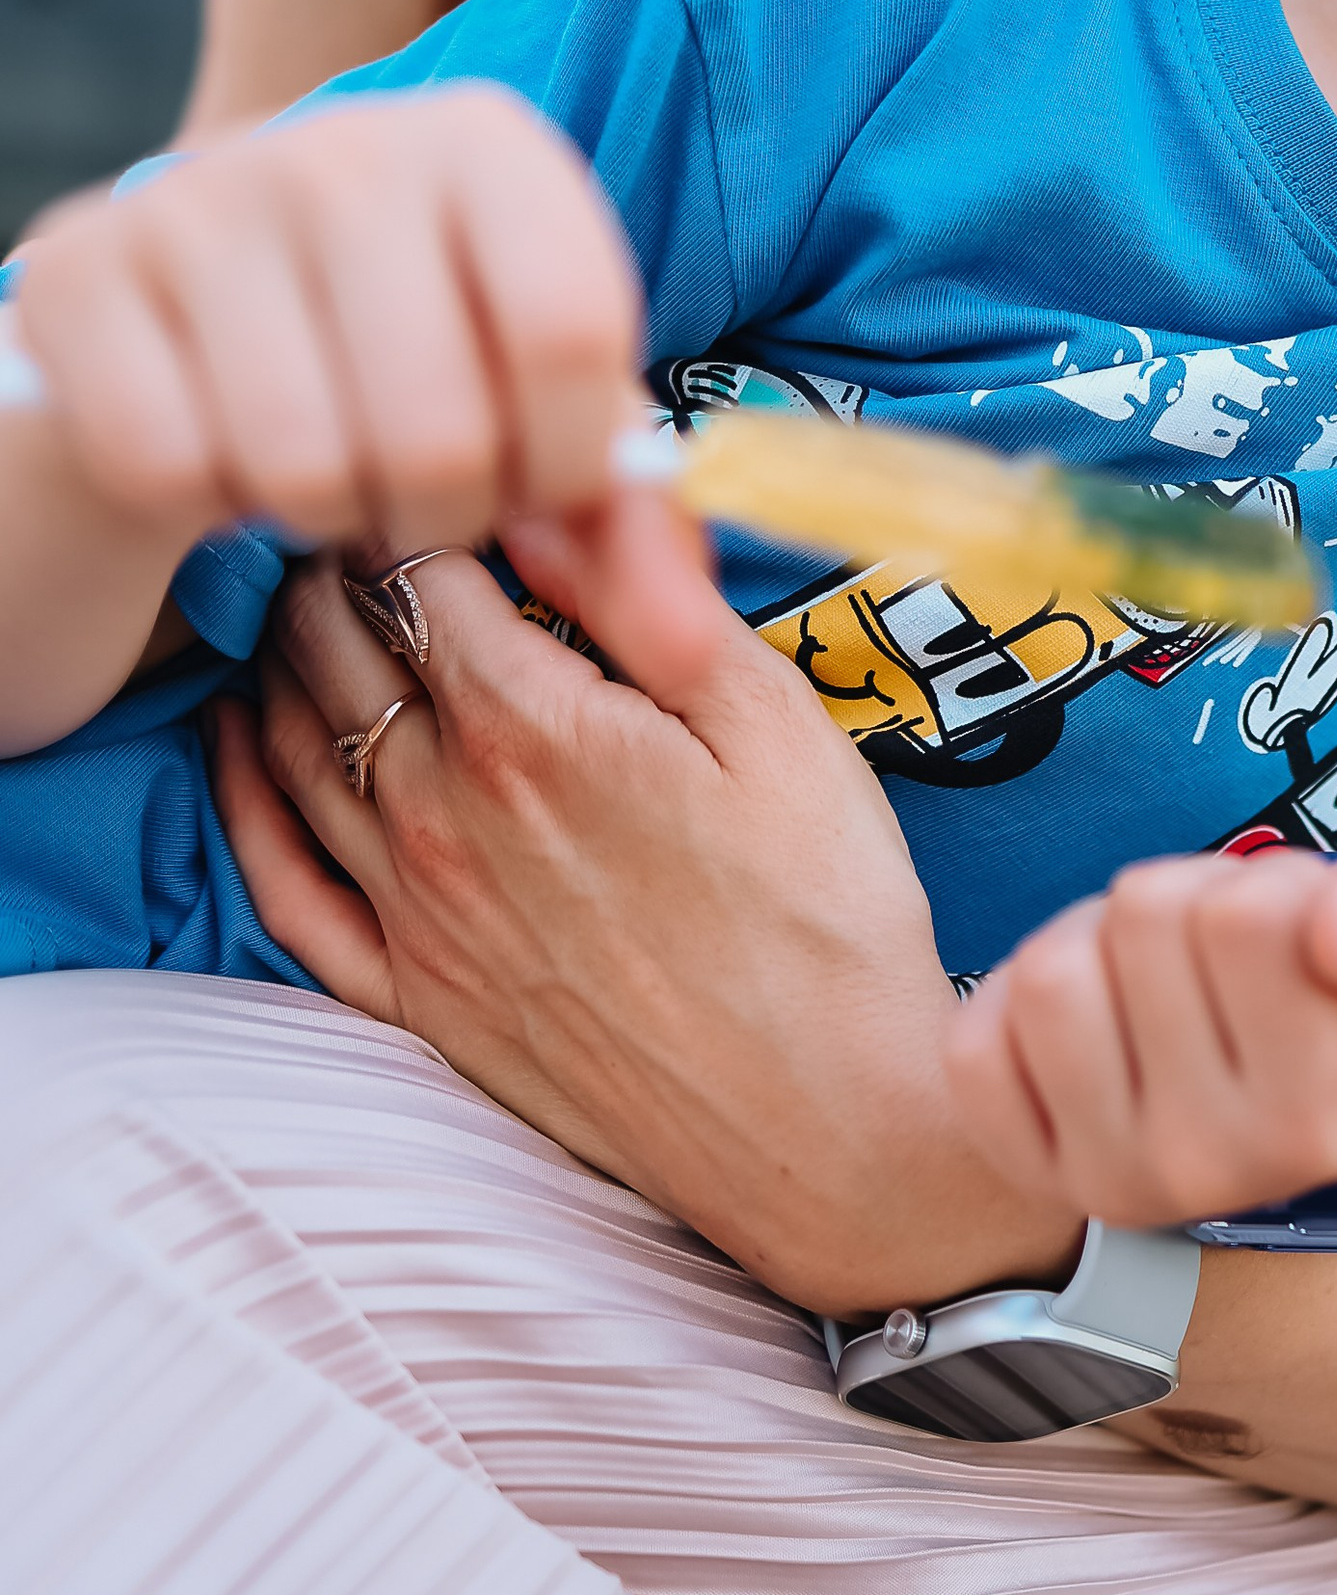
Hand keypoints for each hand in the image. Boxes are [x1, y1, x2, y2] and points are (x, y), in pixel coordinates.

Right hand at [12, 87, 640, 564]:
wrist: (199, 299)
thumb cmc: (412, 350)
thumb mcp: (535, 401)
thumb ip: (629, 520)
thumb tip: (688, 651)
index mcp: (488, 142)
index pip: (567, 333)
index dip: (564, 459)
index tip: (540, 479)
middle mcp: (345, 143)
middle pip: (438, 426)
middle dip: (444, 509)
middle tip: (422, 484)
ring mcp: (199, 197)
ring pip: (303, 467)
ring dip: (326, 516)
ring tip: (332, 462)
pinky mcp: (79, 270)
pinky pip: (170, 469)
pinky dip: (203, 503)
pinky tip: (223, 448)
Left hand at [211, 487, 1080, 1312]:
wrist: (833, 1132)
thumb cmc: (829, 919)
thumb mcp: (777, 721)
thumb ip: (656, 596)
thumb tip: (577, 484)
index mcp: (537, 728)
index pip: (420, 566)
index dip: (421, 493)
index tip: (439, 462)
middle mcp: (447, 815)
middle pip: (337, 646)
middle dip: (338, 558)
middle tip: (362, 505)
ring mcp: (419, 914)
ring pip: (298, 748)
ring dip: (286, 655)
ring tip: (302, 593)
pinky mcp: (417, 998)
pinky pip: (284, 885)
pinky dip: (246, 798)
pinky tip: (245, 746)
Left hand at [945, 848, 1336, 1229]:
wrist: (1318, 1101)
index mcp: (1328, 1123)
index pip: (1249, 912)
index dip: (1281, 884)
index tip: (1317, 938)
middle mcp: (1214, 1171)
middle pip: (1146, 915)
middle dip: (1193, 899)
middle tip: (1239, 958)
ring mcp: (1110, 1180)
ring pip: (1054, 969)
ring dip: (1106, 940)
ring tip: (1172, 981)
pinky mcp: (1030, 1168)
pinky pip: (977, 1041)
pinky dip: (1026, 1002)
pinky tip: (1104, 1025)